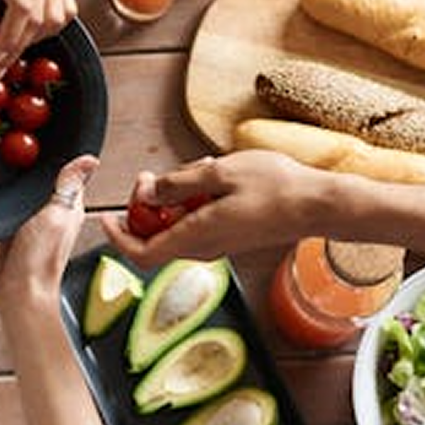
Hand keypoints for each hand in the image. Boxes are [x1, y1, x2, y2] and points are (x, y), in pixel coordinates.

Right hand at [0, 154, 98, 325]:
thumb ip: (69, 187)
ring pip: (30, 194)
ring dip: (22, 182)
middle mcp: (57, 213)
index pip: (72, 174)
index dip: (63, 156)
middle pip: (48, 182)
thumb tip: (89, 160)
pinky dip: (8, 199)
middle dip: (38, 166)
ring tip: (9, 162)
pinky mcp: (18, 231)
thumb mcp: (55, 214)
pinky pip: (14, 208)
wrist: (18, 290)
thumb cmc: (40, 258)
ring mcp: (37, 223)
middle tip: (22, 144)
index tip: (50, 137)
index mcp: (72, 207)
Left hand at [101, 151, 325, 266]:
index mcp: (197, 236)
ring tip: (195, 171)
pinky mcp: (230, 237)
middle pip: (155, 238)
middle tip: (151, 178)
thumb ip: (178, 184)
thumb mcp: (219, 174)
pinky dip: (192, 203)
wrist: (318, 204)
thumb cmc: (276, 188)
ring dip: (173, 201)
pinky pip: (197, 224)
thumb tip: (147, 194)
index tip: (106, 217)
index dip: (118, 238)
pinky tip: (211, 179)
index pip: (142, 253)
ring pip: (176, 228)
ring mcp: (218, 245)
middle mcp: (205, 248)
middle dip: (145, 207)